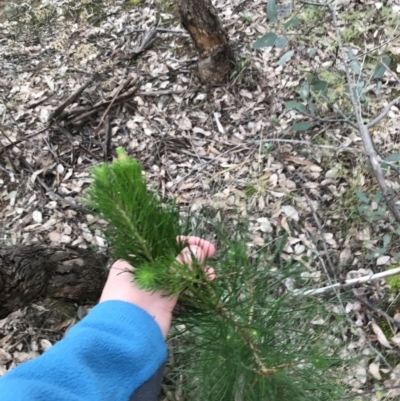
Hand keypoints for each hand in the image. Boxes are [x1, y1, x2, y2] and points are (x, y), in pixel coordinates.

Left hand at [99, 236, 215, 337]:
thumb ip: (181, 262)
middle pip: (172, 258)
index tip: (204, 245)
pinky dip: (191, 285)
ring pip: (177, 273)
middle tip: (212, 256)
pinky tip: (204, 284)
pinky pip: (178, 288)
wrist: (128, 337)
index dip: (185, 243)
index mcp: (135, 259)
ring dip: (195, 272)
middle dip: (193, 257)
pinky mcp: (161, 303)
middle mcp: (143, 271)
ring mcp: (152, 287)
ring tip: (212, 275)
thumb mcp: (161, 275)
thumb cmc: (139, 298)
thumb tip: (199, 250)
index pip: (163, 243)